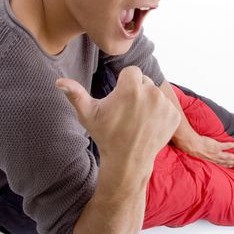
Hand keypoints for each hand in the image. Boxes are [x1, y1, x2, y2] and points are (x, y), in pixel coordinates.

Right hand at [56, 66, 180, 166]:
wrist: (127, 161)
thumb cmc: (106, 135)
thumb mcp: (88, 114)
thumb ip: (75, 94)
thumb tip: (59, 82)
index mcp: (131, 88)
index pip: (131, 72)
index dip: (124, 84)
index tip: (120, 100)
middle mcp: (151, 93)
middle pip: (145, 81)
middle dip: (137, 91)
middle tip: (127, 111)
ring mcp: (165, 105)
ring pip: (156, 93)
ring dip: (149, 101)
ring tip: (137, 119)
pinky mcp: (174, 116)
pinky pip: (167, 105)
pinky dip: (161, 113)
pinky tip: (149, 125)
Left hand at [173, 134, 233, 167]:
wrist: (191, 145)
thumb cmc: (192, 149)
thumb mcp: (197, 154)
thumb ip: (201, 155)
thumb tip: (201, 154)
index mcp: (209, 160)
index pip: (219, 164)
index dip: (225, 165)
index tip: (231, 166)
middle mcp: (213, 158)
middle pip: (225, 161)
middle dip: (232, 163)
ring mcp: (216, 152)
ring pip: (227, 156)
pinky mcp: (217, 146)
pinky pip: (227, 146)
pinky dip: (233, 145)